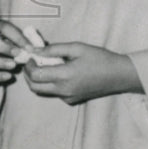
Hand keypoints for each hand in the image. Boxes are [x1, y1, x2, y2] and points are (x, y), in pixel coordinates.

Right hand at [0, 18, 27, 84]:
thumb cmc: (9, 42)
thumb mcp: (15, 37)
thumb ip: (25, 40)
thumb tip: (36, 48)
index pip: (3, 27)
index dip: (17, 37)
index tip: (29, 48)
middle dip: (3, 48)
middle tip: (18, 55)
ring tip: (13, 66)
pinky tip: (7, 76)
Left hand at [22, 42, 141, 104]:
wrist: (118, 75)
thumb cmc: (100, 58)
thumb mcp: (78, 48)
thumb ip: (54, 49)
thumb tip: (34, 50)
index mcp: (64, 75)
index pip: (35, 75)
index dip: (29, 65)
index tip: (32, 56)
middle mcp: (63, 90)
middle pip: (34, 87)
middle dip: (29, 74)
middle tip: (33, 62)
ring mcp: (67, 97)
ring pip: (42, 91)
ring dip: (38, 80)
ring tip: (45, 66)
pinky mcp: (71, 100)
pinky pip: (54, 93)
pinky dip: (50, 84)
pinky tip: (60, 73)